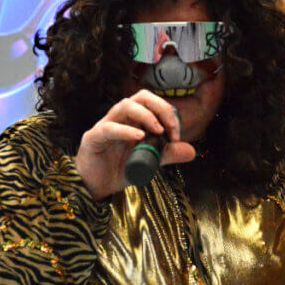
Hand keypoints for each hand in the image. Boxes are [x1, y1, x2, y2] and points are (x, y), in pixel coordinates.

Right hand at [74, 89, 195, 200]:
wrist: (95, 186)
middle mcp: (120, 118)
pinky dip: (125, 130)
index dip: (168, 114)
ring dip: (145, 115)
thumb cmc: (118, 169)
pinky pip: (109, 128)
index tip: (176, 135)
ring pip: (124, 106)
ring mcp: (105, 125)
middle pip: (140, 97)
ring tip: (157, 130)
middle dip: (159, 107)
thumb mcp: (148, 162)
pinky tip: (139, 137)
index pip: (152, 103)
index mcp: (133, 120)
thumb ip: (167, 154)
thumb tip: (191, 151)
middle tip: (170, 128)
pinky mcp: (93, 138)